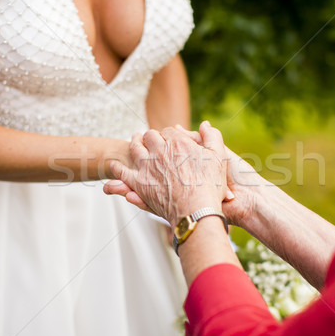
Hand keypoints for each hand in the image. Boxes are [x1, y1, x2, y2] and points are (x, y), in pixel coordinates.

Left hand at [104, 121, 227, 226]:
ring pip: (135, 148)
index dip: (168, 134)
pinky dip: (117, 167)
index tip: (169, 138)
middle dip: (150, 136)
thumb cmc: (210, 187)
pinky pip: (123, 172)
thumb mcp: (219, 157)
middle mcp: (160, 151)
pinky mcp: (139, 184)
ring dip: (134, 143)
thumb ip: (212, 137)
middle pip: (150, 136)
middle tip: (149, 137)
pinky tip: (114, 165)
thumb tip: (205, 124)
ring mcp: (148, 166)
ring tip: (134, 141)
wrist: (197, 211)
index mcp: (178, 142)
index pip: (168, 131)